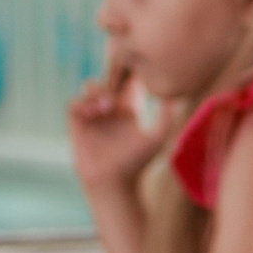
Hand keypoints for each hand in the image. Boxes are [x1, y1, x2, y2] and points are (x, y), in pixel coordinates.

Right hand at [67, 64, 161, 189]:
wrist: (115, 182)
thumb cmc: (138, 163)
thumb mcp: (158, 137)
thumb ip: (168, 116)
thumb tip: (178, 96)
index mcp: (129, 110)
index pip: (129, 82)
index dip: (130, 72)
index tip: (134, 71)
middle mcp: (111, 110)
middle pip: (107, 79)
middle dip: (111, 75)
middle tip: (119, 80)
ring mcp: (93, 116)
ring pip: (90, 88)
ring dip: (98, 90)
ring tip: (109, 104)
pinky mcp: (78, 125)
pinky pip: (74, 104)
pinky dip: (84, 103)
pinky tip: (97, 112)